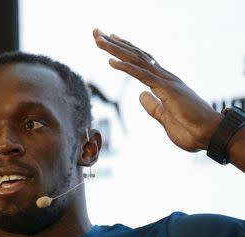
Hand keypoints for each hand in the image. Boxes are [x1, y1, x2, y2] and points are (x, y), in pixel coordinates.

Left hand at [93, 29, 222, 151]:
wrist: (208, 135)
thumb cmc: (190, 128)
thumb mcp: (164, 118)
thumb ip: (153, 106)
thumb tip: (141, 95)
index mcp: (163, 83)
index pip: (140, 62)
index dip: (124, 51)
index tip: (109, 41)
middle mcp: (164, 77)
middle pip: (135, 56)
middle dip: (114, 44)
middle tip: (96, 33)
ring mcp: (166, 81)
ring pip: (136, 61)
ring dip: (116, 50)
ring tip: (99, 40)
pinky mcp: (167, 89)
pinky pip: (142, 75)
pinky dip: (126, 67)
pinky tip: (111, 61)